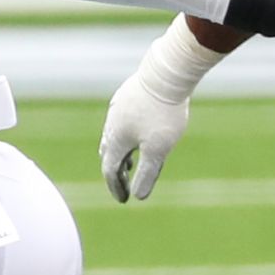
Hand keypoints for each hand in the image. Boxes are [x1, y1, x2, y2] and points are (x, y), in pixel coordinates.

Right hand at [99, 70, 188, 202]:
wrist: (167, 74)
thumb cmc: (163, 114)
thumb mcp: (158, 149)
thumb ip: (147, 174)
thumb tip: (138, 196)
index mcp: (116, 140)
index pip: (110, 170)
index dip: (116, 187)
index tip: (125, 200)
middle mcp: (112, 124)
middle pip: (108, 153)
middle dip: (115, 171)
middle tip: (124, 183)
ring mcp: (118, 107)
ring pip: (113, 135)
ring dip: (121, 152)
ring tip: (132, 160)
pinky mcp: (127, 95)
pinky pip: (121, 120)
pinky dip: (126, 134)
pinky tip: (140, 130)